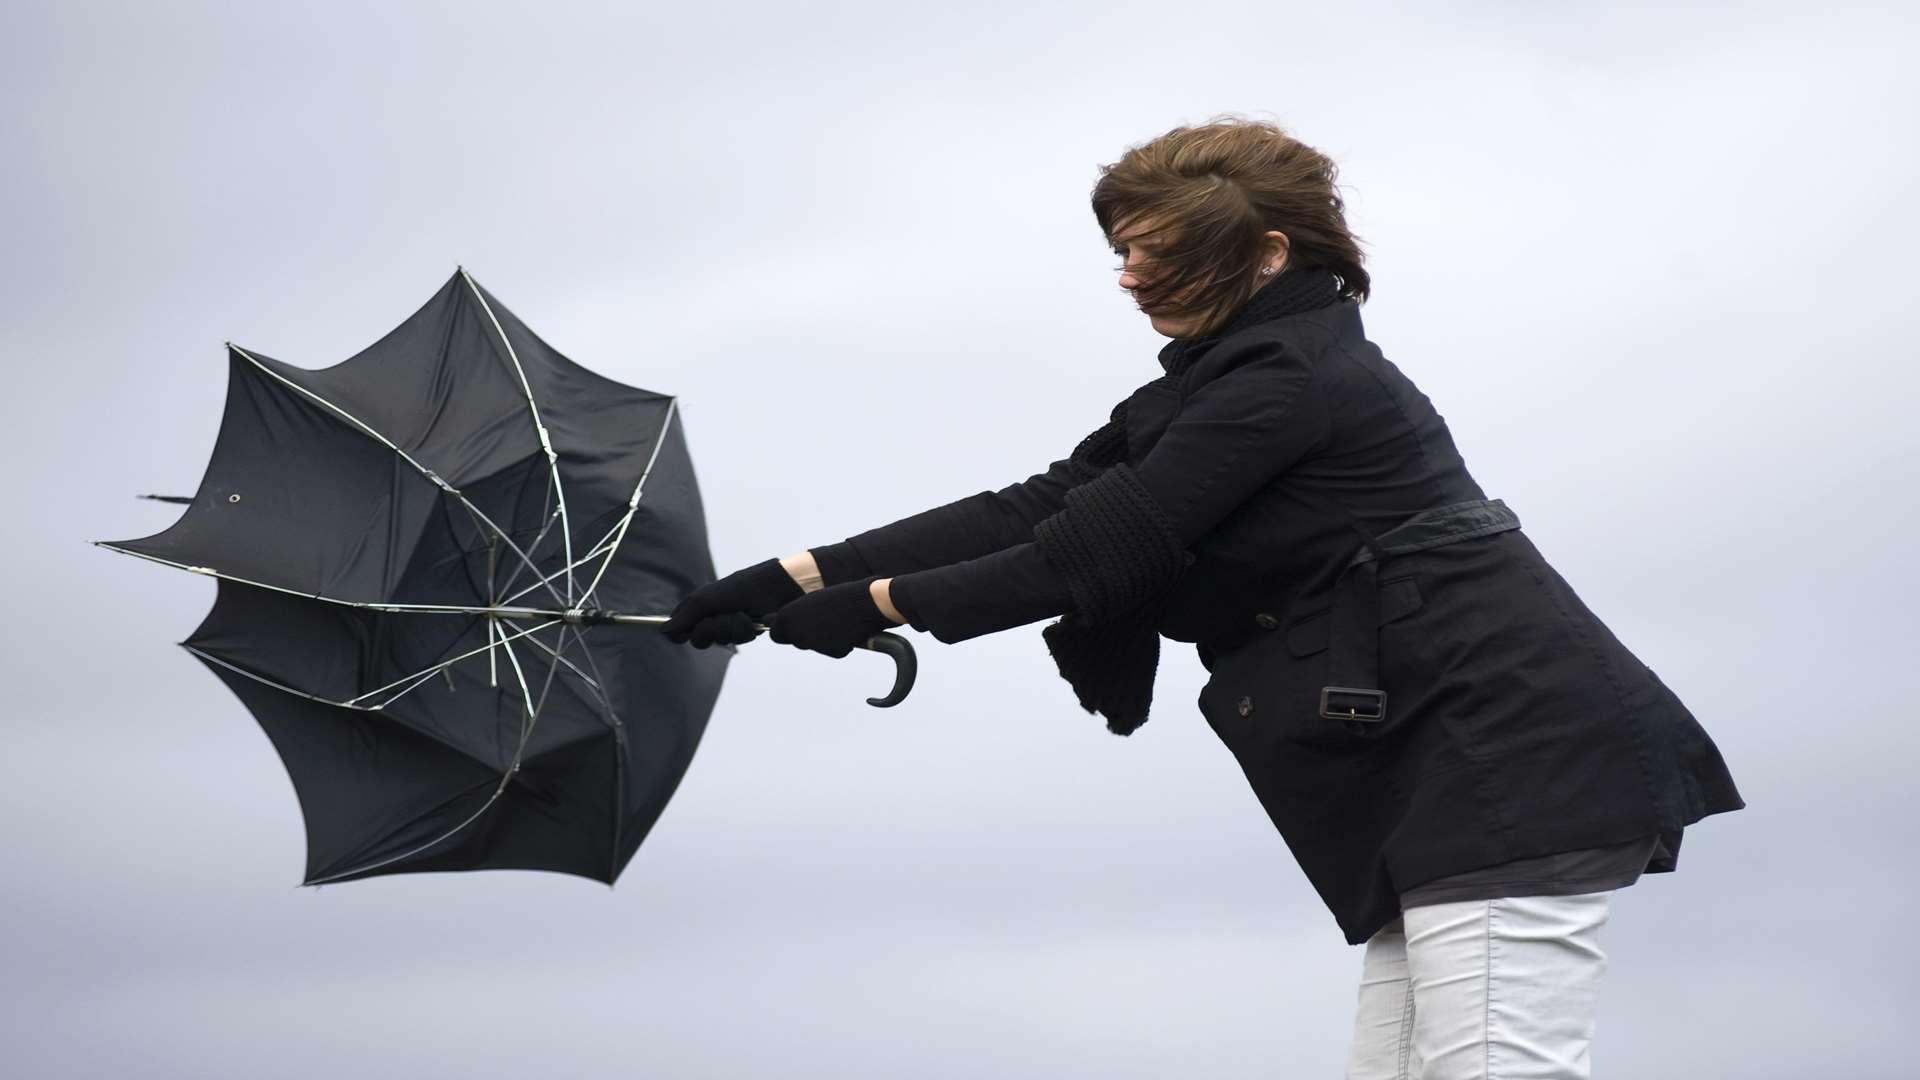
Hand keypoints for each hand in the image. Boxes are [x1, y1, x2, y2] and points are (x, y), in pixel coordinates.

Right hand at [661, 558, 804, 647]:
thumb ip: (686, 614)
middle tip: (720, 617)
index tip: (683, 633)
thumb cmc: (743, 586)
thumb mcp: (708, 597)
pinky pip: (739, 639)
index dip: (681, 632)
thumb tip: (663, 631)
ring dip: (731, 627)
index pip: (682, 626)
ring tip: (742, 613)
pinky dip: (745, 629)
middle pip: (699, 638)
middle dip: (710, 629)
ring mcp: (731, 624)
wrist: (778, 587)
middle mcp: (715, 615)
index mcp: (702, 604)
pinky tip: (753, 619)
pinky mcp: (748, 630)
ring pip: (720, 639)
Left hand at [765, 576, 897, 658]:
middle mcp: (796, 631)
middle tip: (820, 623)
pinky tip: (845, 630)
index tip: (795, 627)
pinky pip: (830, 651)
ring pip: (811, 646)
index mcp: (787, 616)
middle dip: (802, 636)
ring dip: (820, 638)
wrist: (867, 601)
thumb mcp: (810, 601)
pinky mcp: (830, 651)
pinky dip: (837, 644)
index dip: (785, 631)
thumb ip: (793, 613)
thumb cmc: (839, 597)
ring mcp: (813, 643)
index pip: (775, 634)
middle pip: (792, 642)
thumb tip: (771, 622)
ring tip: (835, 621)